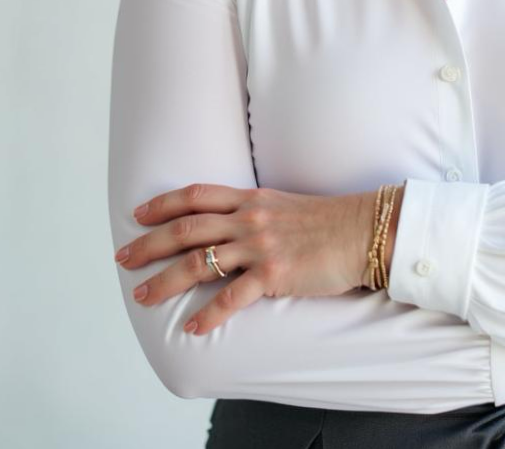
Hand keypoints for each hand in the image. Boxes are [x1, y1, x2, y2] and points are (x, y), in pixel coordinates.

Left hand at [113, 184, 371, 335]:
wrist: (364, 230)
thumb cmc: (329, 220)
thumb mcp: (284, 205)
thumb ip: (255, 211)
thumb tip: (231, 225)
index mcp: (251, 198)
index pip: (196, 195)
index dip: (162, 204)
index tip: (138, 214)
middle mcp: (250, 218)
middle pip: (186, 228)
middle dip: (149, 244)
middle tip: (123, 259)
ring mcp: (260, 246)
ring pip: (198, 262)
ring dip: (165, 281)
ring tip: (143, 297)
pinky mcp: (275, 274)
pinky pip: (232, 296)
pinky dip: (208, 314)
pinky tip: (192, 327)